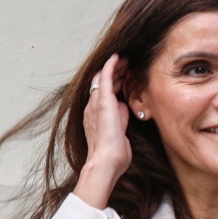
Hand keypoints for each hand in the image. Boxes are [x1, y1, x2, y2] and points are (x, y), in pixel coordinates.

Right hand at [74, 54, 131, 207]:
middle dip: (114, 73)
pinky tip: (117, 57)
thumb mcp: (120, 133)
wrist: (107, 161)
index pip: (103, 95)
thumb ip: (121, 120)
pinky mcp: (102, 100)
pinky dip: (111, 65)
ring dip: (114, 67)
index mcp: (96, 116)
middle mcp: (92, 107)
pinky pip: (105, 77)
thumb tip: (124, 108)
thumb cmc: (114, 154)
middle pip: (102, 84)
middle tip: (125, 64)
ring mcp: (96, 103)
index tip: (123, 77)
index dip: (113, 84)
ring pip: (103, 78)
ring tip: (124, 59)